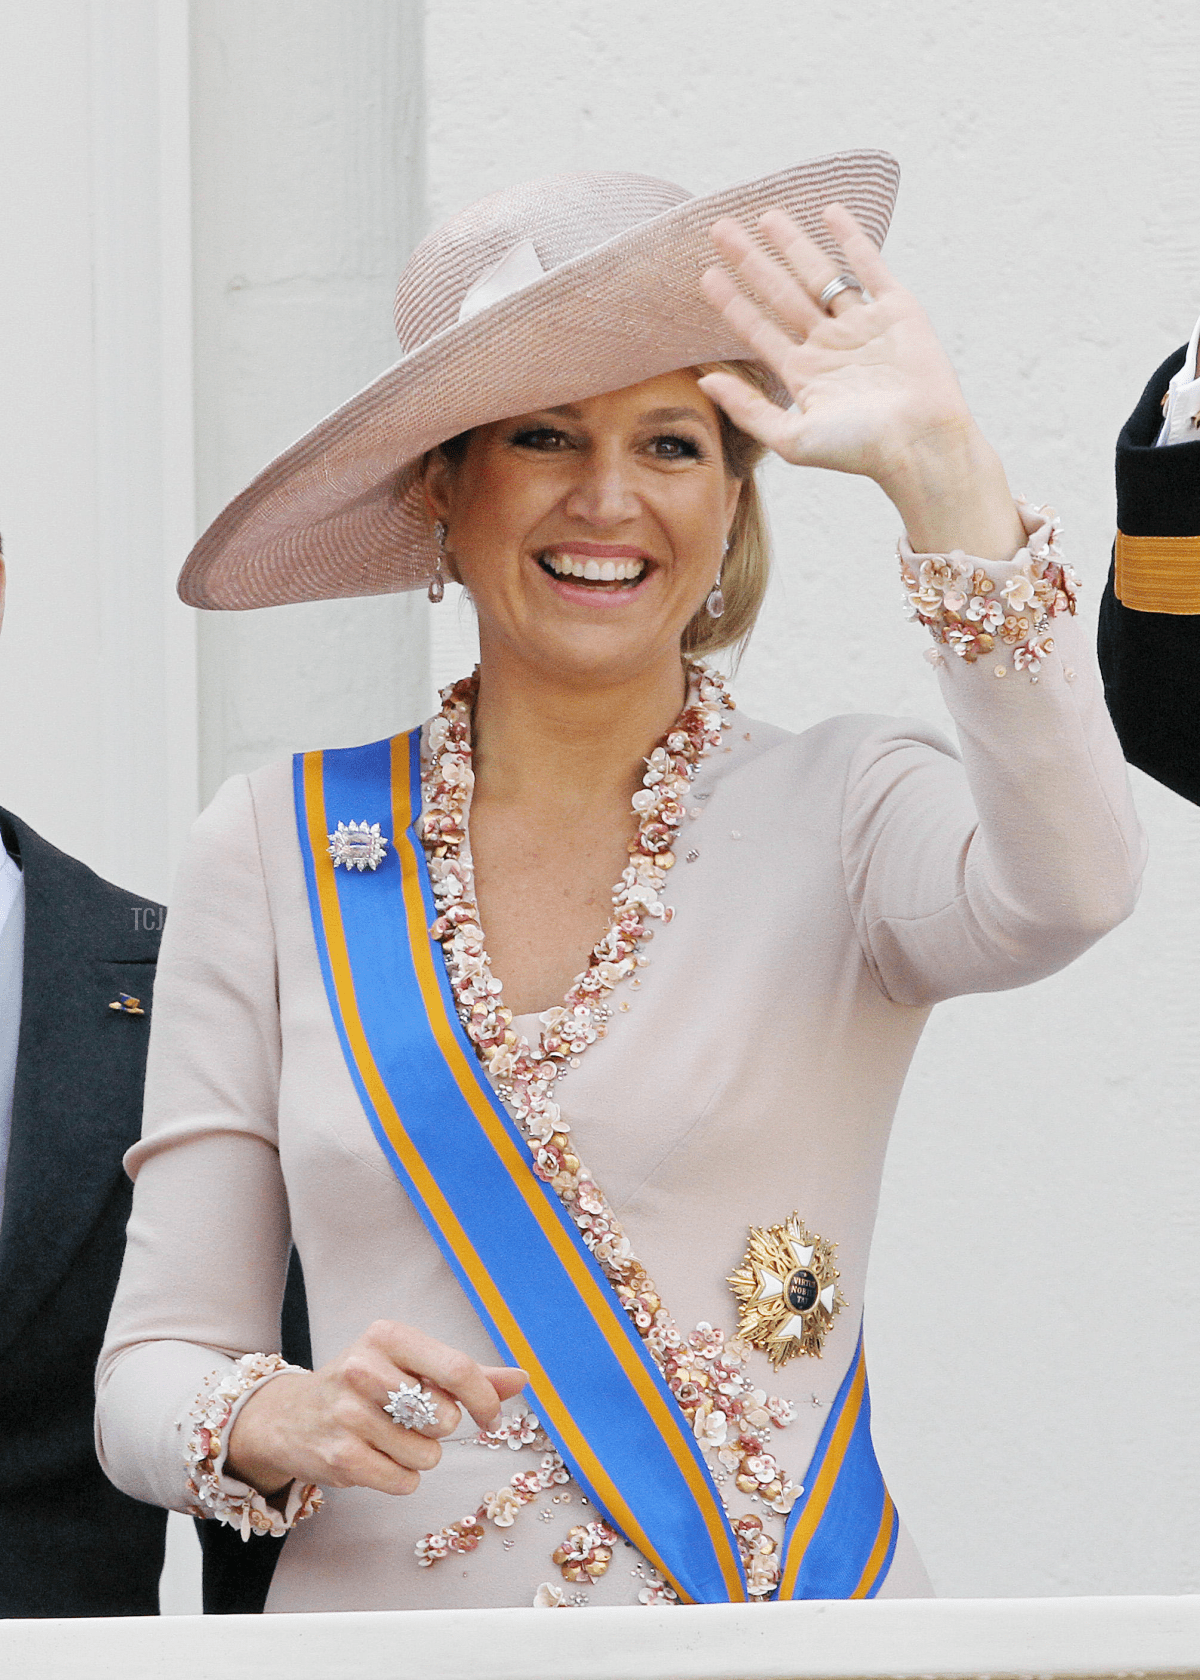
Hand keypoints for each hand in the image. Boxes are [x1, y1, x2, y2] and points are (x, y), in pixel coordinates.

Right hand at [226, 1320, 526, 1498]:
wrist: (291, 1416)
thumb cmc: (364, 1386)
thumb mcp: (409, 1364)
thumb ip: (466, 1373)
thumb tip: (521, 1378)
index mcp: (388, 1336)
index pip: (458, 1369)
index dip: (485, 1400)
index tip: (491, 1418)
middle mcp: (363, 1368)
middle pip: (445, 1417)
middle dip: (440, 1428)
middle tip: (413, 1420)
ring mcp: (348, 1414)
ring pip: (427, 1455)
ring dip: (421, 1456)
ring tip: (391, 1438)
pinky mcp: (339, 1456)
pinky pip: (403, 1481)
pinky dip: (401, 1478)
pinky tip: (378, 1458)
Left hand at [698, 205, 1024, 562]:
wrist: (920, 444)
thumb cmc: (857, 451)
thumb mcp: (790, 438)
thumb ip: (748, 409)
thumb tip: (705, 381)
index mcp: (805, 375)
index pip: (759, 331)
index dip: (733, 304)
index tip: (706, 275)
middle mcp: (829, 346)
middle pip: (782, 294)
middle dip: (752, 263)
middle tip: (720, 230)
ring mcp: (862, 326)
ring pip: (820, 276)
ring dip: (794, 245)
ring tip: (767, 215)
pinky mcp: (897, 311)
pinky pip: (871, 267)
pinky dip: (852, 239)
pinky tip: (830, 211)